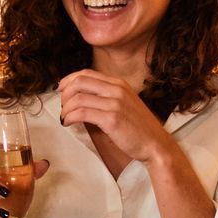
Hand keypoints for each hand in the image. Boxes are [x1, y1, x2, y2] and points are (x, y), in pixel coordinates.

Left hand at [57, 70, 172, 162]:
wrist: (156, 144)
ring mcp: (115, 103)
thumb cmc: (139, 128)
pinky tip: (68, 123)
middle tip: (62, 106)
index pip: (86, 73)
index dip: (69, 80)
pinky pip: (82, 113)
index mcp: (119, 84)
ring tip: (65, 117)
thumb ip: (105, 97)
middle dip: (65, 93)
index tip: (61, 90)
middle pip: (79, 82)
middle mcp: (116, 90)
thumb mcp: (124, 104)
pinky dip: (70, 117)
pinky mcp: (112, 119)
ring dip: (65, 108)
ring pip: (78, 98)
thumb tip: (80, 98)